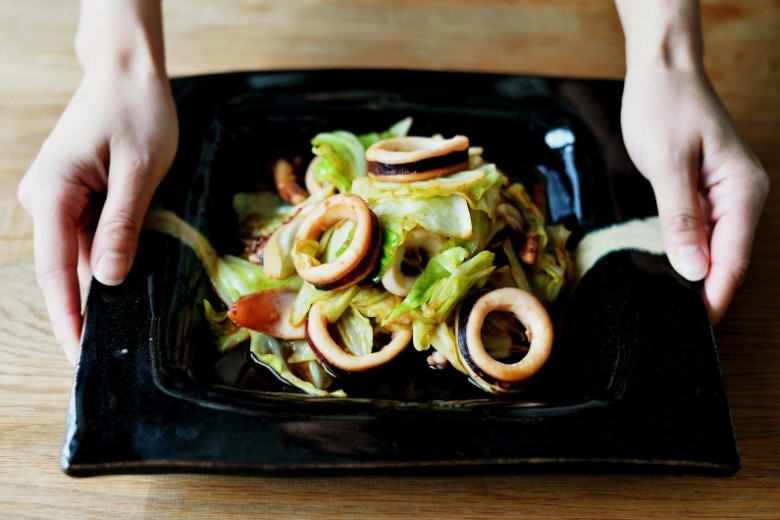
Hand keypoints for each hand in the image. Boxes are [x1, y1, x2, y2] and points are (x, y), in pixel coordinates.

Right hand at [17, 66, 177, 362]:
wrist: (129, 74)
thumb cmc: (138, 112)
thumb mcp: (140, 171)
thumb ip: (123, 225)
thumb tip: (107, 279)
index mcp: (53, 193)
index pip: (56, 272)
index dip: (68, 319)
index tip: (79, 359)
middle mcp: (46, 200)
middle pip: (66, 270)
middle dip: (88, 309)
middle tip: (118, 350)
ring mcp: (59, 198)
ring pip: (82, 255)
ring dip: (107, 280)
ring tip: (136, 313)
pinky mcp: (76, 196)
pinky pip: (91, 236)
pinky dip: (112, 254)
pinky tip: (134, 269)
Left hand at [620, 61, 767, 323]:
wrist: (660, 72)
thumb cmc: (664, 107)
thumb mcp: (667, 163)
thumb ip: (681, 218)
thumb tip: (694, 270)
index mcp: (742, 190)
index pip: (733, 259)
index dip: (714, 297)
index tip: (694, 328)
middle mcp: (741, 196)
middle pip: (727, 259)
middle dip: (704, 292)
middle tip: (670, 324)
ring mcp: (725, 195)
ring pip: (714, 249)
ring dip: (695, 275)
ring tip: (667, 305)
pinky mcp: (705, 192)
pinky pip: (701, 232)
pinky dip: (687, 252)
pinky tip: (668, 269)